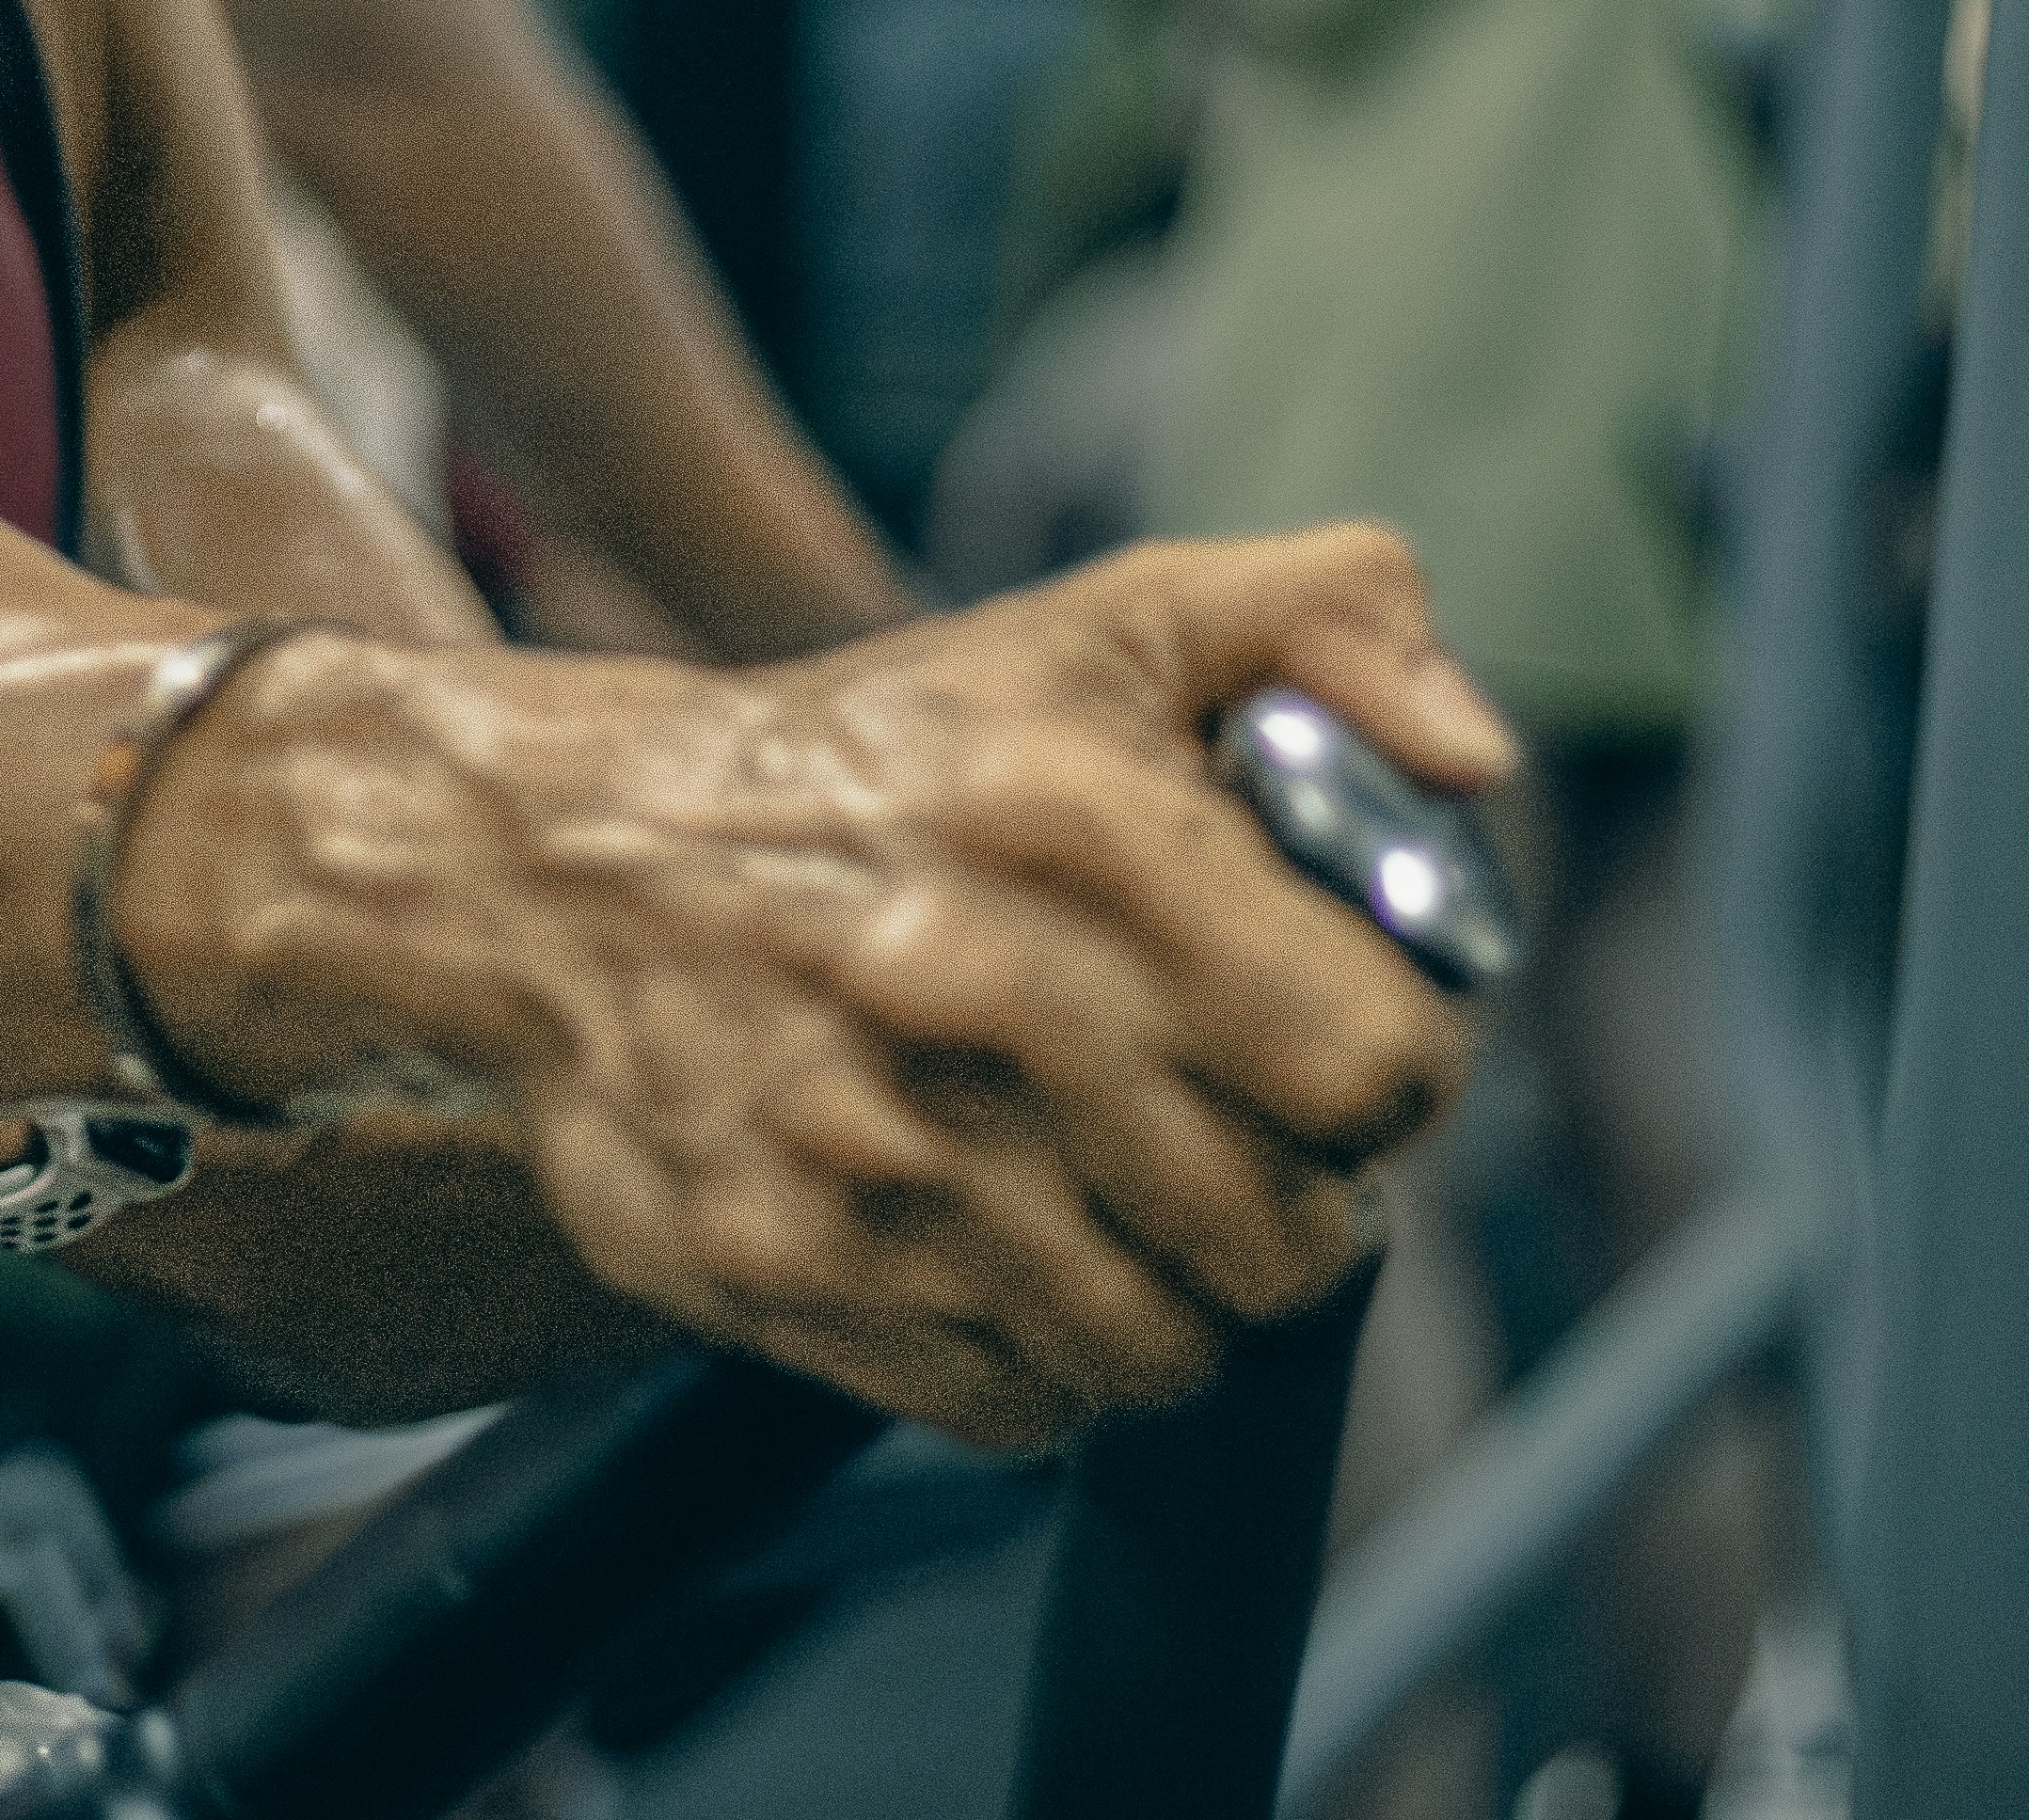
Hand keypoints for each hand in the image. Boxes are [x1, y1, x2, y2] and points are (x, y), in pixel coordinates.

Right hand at [145, 523, 1504, 1451]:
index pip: (1375, 1064)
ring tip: (1105, 1191)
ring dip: (1168, 1294)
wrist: (553, 868)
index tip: (1329, 1049)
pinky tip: (989, 1237)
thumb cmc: (866, 761)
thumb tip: (1475, 763)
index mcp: (1072, 825)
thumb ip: (1325, 624)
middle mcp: (968, 992)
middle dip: (1289, 1205)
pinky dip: (1037, 1354)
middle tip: (1220, 1135)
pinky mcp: (785, 1271)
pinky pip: (1019, 1404)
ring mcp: (868, 1151)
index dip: (1387, 1074)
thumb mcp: (1099, 627)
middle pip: (1289, 1242)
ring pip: (1162, 1350)